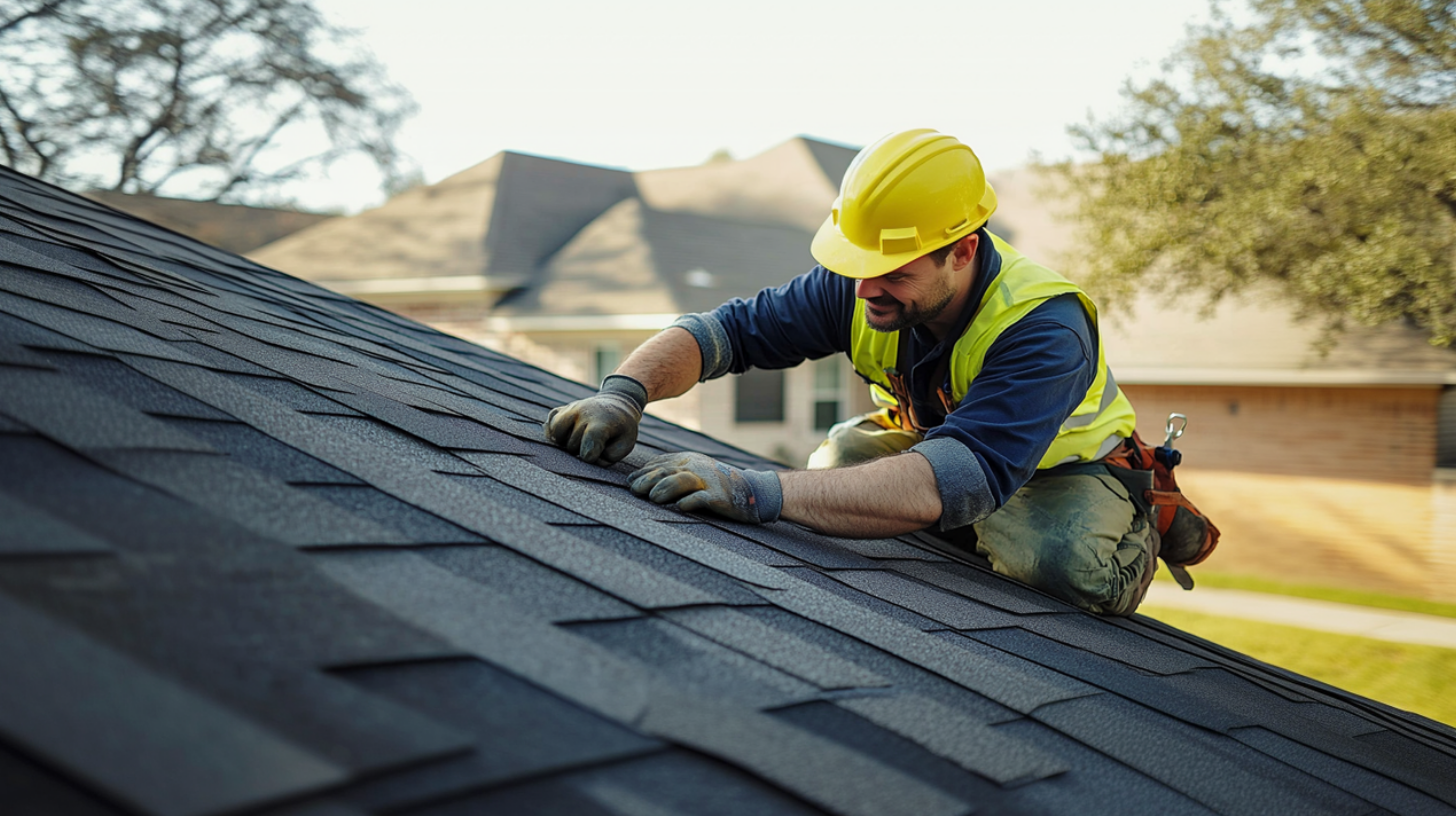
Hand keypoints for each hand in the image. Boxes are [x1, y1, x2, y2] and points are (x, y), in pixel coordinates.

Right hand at [544, 376, 644, 464]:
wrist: (615, 405)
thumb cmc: (620, 429)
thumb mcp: (625, 444)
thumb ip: (609, 456)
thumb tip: (587, 458)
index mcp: (602, 422)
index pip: (591, 439)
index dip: (590, 454)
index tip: (591, 457)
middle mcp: (584, 412)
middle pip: (573, 444)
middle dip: (581, 450)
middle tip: (593, 444)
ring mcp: (570, 409)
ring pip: (557, 434)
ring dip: (566, 443)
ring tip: (579, 441)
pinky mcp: (560, 410)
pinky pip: (549, 426)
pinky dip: (553, 434)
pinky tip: (566, 436)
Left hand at [629, 452, 781, 523]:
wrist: (753, 491)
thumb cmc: (717, 484)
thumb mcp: (695, 470)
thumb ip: (672, 470)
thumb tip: (639, 477)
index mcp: (689, 459)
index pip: (660, 463)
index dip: (643, 473)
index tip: (629, 483)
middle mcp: (697, 467)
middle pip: (666, 471)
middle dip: (647, 480)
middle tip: (634, 491)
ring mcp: (708, 482)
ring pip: (680, 481)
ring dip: (664, 489)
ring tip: (654, 498)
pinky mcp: (718, 497)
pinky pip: (700, 499)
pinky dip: (689, 502)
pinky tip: (681, 507)